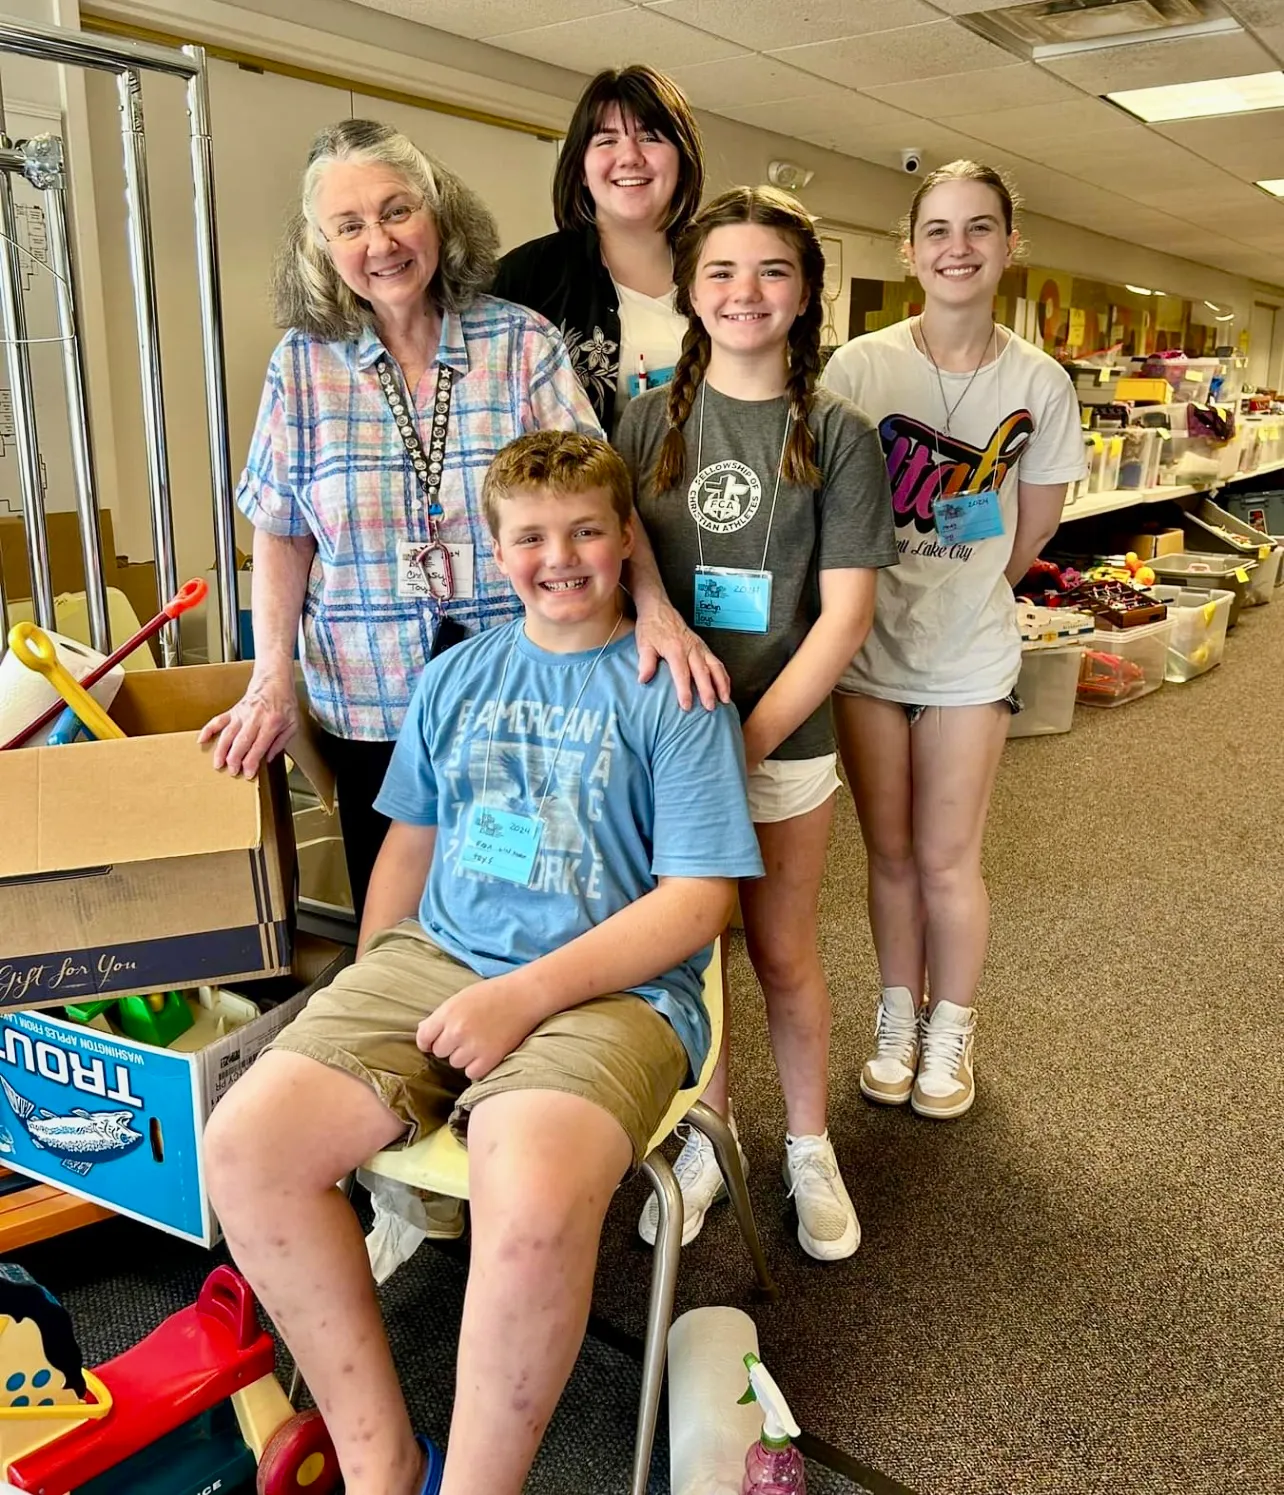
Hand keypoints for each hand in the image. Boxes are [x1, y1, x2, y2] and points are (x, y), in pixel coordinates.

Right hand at [198, 670, 298, 777]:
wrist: (274, 682)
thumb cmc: (285, 704)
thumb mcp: (292, 724)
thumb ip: (281, 742)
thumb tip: (268, 759)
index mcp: (272, 722)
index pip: (259, 745)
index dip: (252, 761)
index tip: (247, 774)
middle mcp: (255, 718)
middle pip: (241, 741)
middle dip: (235, 759)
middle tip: (232, 772)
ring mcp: (241, 714)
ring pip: (228, 733)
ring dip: (221, 750)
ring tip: (218, 764)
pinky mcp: (233, 711)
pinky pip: (218, 720)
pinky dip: (208, 729)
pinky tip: (202, 740)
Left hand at [416, 976, 539, 1081]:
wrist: (525, 996)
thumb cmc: (493, 994)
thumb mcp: (462, 998)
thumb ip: (441, 1016)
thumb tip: (423, 1033)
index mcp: (448, 1013)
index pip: (424, 1037)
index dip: (429, 1040)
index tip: (435, 1041)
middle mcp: (457, 1030)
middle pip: (439, 1051)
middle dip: (449, 1046)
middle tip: (467, 1035)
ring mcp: (473, 1046)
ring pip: (455, 1063)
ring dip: (464, 1056)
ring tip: (480, 1041)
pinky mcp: (489, 1058)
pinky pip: (471, 1072)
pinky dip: (477, 1066)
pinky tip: (486, 1051)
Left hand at [634, 601, 730, 711]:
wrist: (659, 608)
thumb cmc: (651, 628)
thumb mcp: (644, 644)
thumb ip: (645, 662)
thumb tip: (643, 680)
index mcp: (675, 649)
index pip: (682, 674)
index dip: (685, 691)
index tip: (687, 707)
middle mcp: (691, 649)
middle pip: (702, 672)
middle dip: (707, 691)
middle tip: (710, 708)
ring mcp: (700, 647)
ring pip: (715, 667)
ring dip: (721, 684)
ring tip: (725, 700)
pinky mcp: (704, 647)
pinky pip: (717, 662)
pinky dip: (723, 676)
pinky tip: (725, 688)